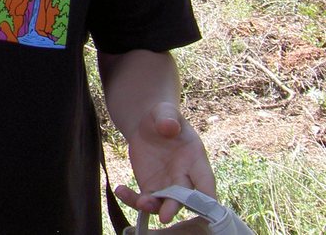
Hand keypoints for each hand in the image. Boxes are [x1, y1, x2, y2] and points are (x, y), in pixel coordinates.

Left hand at [114, 101, 215, 223]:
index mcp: (196, 160)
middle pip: (183, 198)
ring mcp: (166, 186)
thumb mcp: (166, 112)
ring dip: (153, 207)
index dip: (207, 197)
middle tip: (165, 215)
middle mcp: (184, 178)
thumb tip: (169, 127)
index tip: (206, 207)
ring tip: (140, 202)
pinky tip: (120, 190)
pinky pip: (142, 198)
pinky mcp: (150, 187)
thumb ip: (168, 118)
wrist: (148, 124)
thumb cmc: (164, 118)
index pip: (206, 182)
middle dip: (174, 206)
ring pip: (162, 203)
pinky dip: (132, 199)